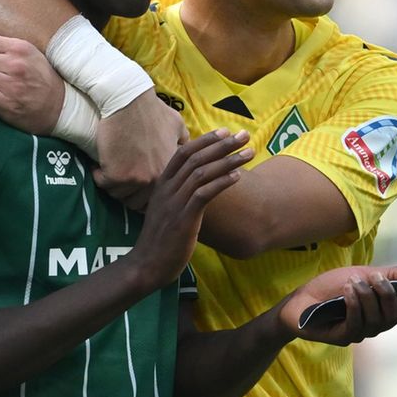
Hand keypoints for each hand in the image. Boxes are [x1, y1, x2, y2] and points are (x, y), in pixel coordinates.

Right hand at [92, 88, 188, 209]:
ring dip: (113, 185)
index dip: (145, 193)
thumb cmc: (152, 110)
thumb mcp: (176, 125)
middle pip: (137, 202)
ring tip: (111, 170)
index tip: (136, 185)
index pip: (156, 198)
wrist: (129, 102)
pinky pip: (103, 184)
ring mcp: (135, 180)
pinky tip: (99, 165)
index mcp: (168, 171)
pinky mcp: (115, 176)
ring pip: (119, 195)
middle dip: (128, 192)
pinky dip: (99, 175)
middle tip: (120, 180)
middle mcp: (154, 179)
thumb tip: (186, 148)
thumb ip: (182, 141)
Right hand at [127, 129, 251, 290]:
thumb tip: (197, 184)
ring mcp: (174, 203)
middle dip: (222, 144)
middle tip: (243, 135)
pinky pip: (203, 194)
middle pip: (196, 158)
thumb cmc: (160, 239)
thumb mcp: (166, 210)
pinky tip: (237, 177)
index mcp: (161, 184)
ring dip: (228, 160)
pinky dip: (222, 183)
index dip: (205, 140)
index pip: (183, 152)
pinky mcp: (183, 219)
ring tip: (248, 153)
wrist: (147, 264)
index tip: (225, 132)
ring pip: (202, 172)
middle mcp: (167, 189)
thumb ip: (178, 194)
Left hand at [280, 265, 396, 345]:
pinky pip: (356, 325)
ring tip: (352, 281)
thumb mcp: (363, 273)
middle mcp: (375, 325)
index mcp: (384, 310)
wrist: (300, 298)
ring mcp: (360, 333)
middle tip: (373, 276)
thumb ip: (390, 275)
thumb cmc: (331, 287)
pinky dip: (354, 305)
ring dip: (367, 297)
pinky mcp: (342, 337)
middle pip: (395, 316)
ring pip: (376, 320)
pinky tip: (347, 291)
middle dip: (387, 294)